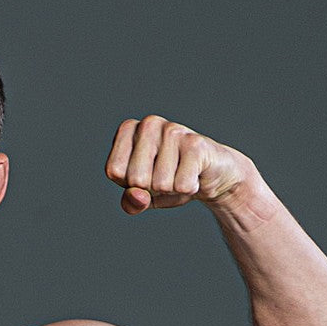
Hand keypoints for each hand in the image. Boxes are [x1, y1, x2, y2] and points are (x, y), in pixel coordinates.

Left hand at [105, 115, 251, 214]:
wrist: (212, 176)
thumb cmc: (170, 182)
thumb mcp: (144, 196)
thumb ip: (131, 202)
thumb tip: (137, 196)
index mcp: (129, 130)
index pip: (114, 171)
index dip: (130, 184)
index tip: (146, 175)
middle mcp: (149, 124)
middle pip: (136, 179)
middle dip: (151, 189)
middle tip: (166, 177)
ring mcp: (173, 130)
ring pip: (160, 184)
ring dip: (172, 189)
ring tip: (181, 174)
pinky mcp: (195, 143)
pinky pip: (181, 185)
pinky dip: (188, 189)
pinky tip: (195, 174)